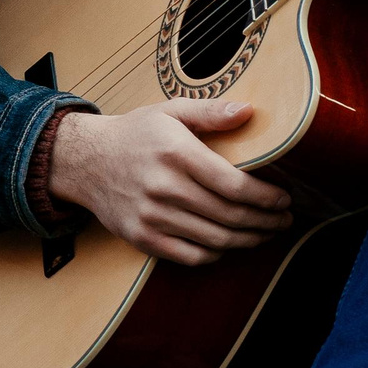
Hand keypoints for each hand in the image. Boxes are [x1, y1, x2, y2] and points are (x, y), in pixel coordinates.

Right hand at [45, 101, 293, 265]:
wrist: (83, 161)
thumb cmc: (134, 134)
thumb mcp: (170, 111)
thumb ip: (211, 112)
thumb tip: (249, 112)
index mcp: (176, 153)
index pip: (234, 186)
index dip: (266, 198)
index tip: (284, 199)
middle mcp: (164, 188)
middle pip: (230, 217)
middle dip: (265, 222)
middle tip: (283, 220)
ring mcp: (152, 218)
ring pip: (215, 240)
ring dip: (248, 240)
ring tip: (264, 233)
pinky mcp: (143, 239)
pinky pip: (191, 256)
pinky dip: (216, 254)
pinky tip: (228, 243)